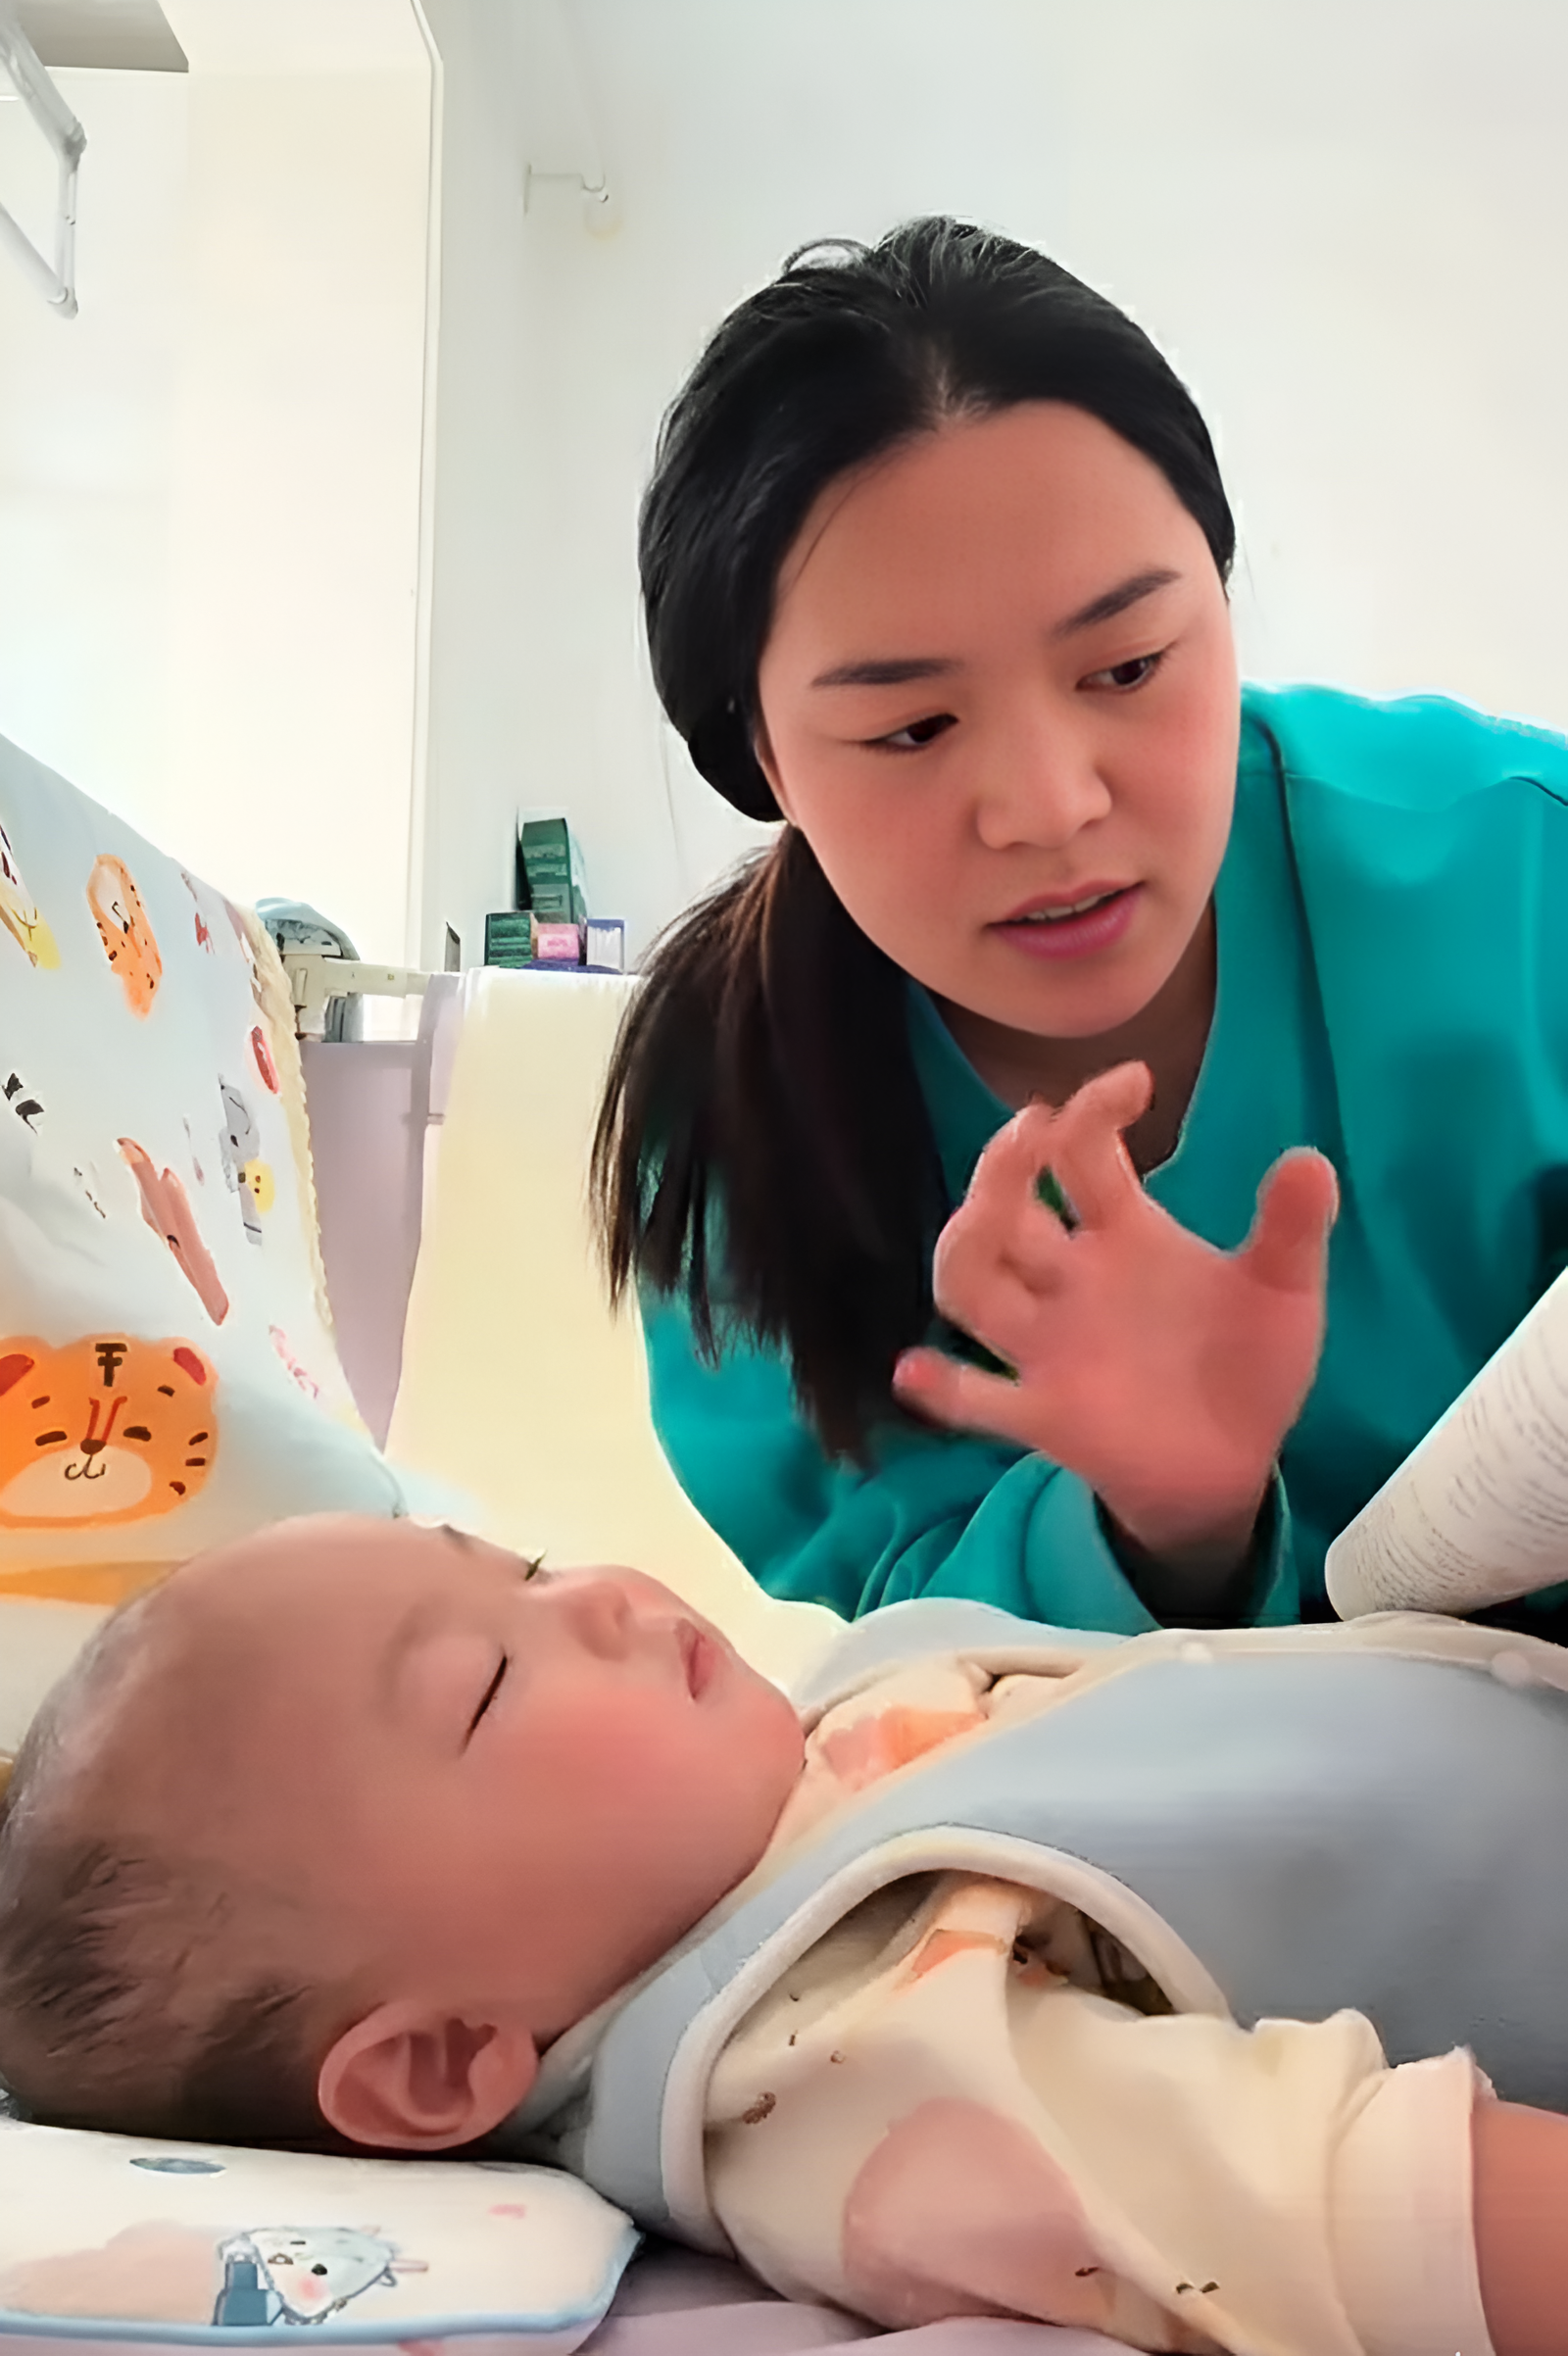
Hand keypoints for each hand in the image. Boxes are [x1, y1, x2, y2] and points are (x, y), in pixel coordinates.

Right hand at [893, 1064, 1337, 1562]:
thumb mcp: (1284, 1293)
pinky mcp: (1045, 1414)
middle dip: (1004, 1164)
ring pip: (973, 1285)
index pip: (1082, 1153)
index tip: (1134, 1081)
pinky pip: (978, 1401)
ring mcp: (1050, 1345)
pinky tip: (917, 1370)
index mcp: (1124, 1233)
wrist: (1237, 1463)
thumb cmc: (1246, 1363)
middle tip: (1033, 1128)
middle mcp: (1071, 1279)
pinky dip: (944, 1389)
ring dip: (965, 1246)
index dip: (1093, 1110)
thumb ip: (1290, 1231)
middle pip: (1007, 1208)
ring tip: (983, 1221)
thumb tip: (1312, 1158)